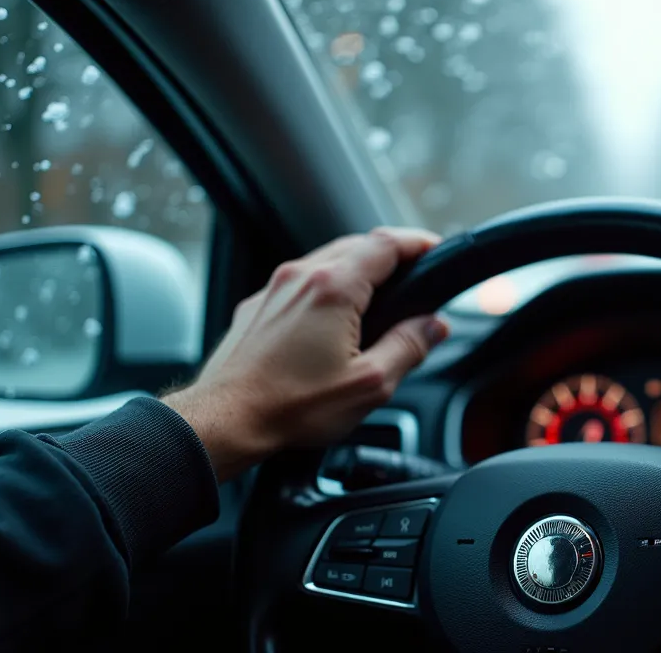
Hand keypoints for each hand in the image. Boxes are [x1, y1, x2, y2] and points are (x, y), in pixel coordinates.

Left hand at [163, 227, 448, 480]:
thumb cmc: (290, 406)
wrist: (225, 420)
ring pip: (327, 260)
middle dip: (391, 254)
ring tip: (380, 295)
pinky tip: (335, 318)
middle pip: (357, 245)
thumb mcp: (370, 384)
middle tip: (415, 273)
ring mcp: (275, 290)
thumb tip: (433, 326)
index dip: (417, 242)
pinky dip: (327, 287)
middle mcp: (301, 277)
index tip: (435, 249)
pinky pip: (301, 282)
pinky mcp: (258, 307)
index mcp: (333, 289)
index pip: (386, 243)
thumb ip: (408, 347)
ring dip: (358, 268)